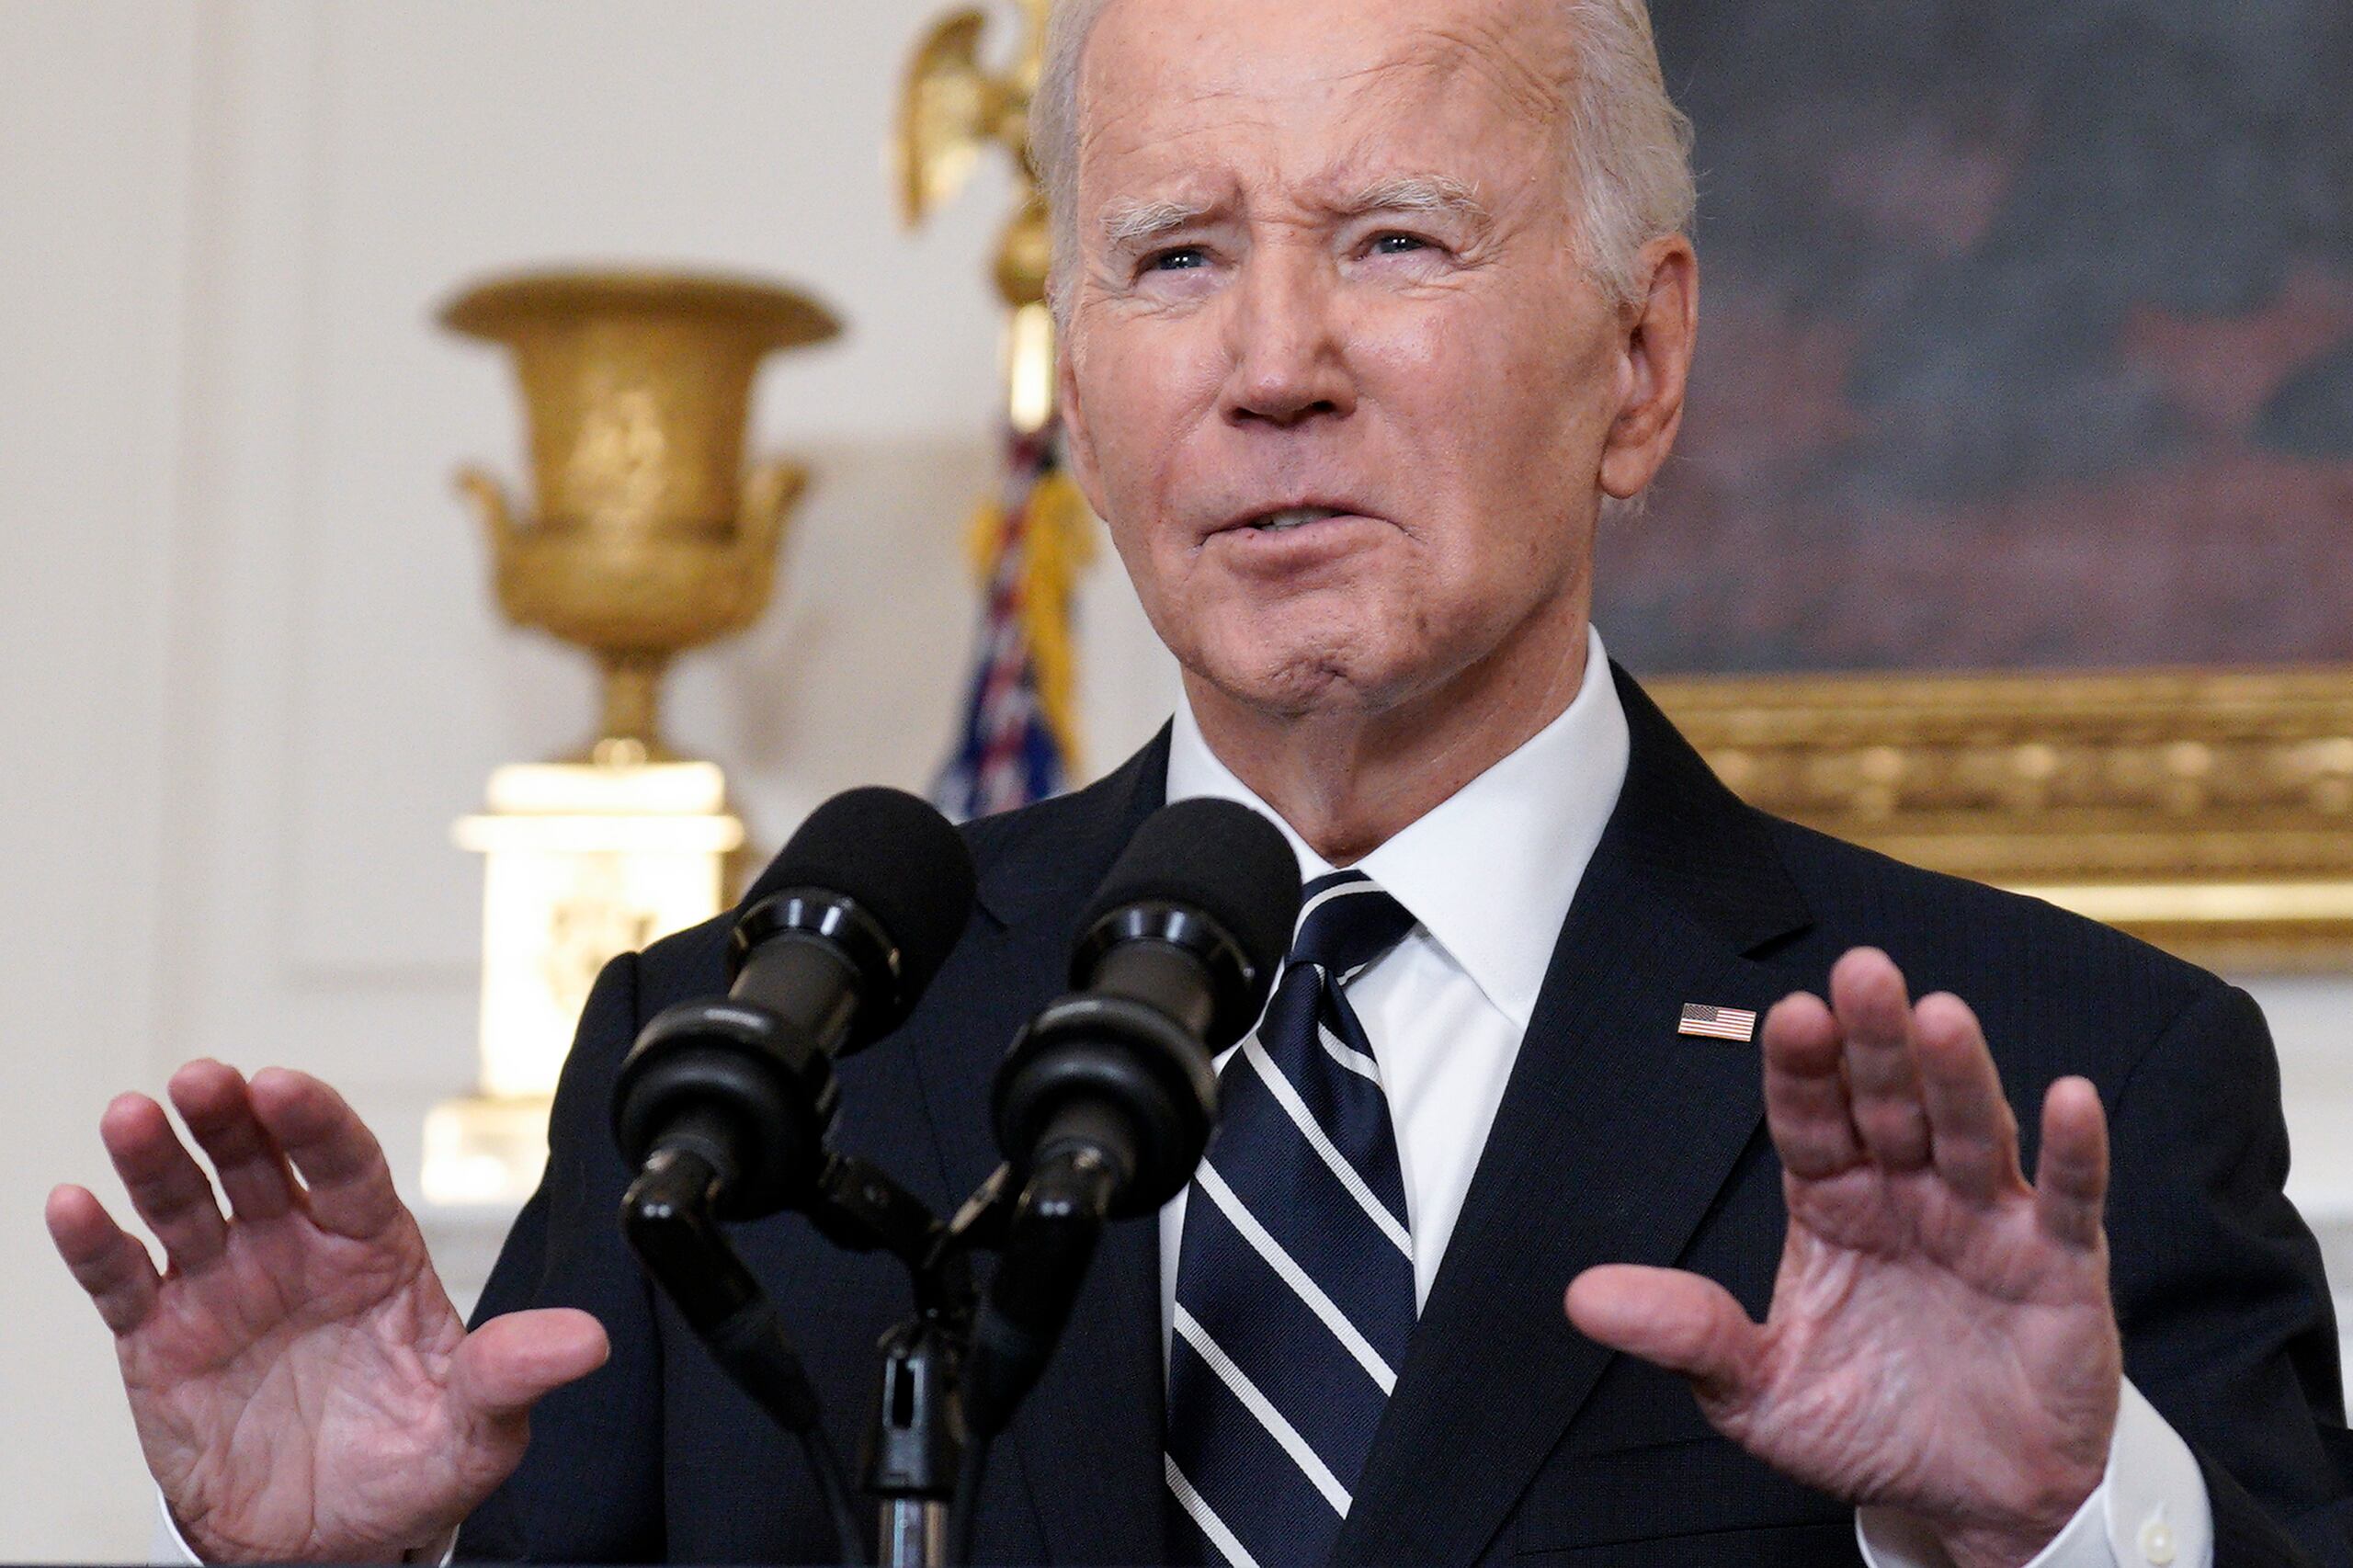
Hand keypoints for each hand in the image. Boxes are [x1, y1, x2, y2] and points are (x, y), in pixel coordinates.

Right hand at [45, 1061, 607, 1562]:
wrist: (329, 1542)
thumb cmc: (409, 1466)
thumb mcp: (476, 1426)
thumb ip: (514, 1372)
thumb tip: (588, 1340)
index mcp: (374, 1249)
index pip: (348, 1165)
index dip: (316, 1122)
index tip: (284, 1085)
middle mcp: (295, 1250)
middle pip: (259, 1162)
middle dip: (231, 1115)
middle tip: (205, 1079)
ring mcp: (225, 1287)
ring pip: (186, 1203)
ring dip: (157, 1158)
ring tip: (132, 1116)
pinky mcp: (161, 1339)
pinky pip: (124, 1282)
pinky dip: (96, 1243)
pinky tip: (74, 1205)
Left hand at [1566, 949, 2120, 1567]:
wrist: (1970, 1502)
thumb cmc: (1868, 1427)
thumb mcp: (1758, 1392)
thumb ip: (1688, 1335)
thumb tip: (1584, 1298)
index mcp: (1831, 1203)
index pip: (1809, 1121)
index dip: (1801, 1070)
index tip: (1791, 1015)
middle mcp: (1906, 1193)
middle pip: (1888, 1102)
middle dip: (1873, 1041)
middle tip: (1862, 973)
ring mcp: (1984, 1220)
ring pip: (1971, 1130)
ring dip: (1959, 1074)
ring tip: (1941, 1017)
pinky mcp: (2058, 1266)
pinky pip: (2070, 1199)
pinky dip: (2074, 1151)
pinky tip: (2069, 1099)